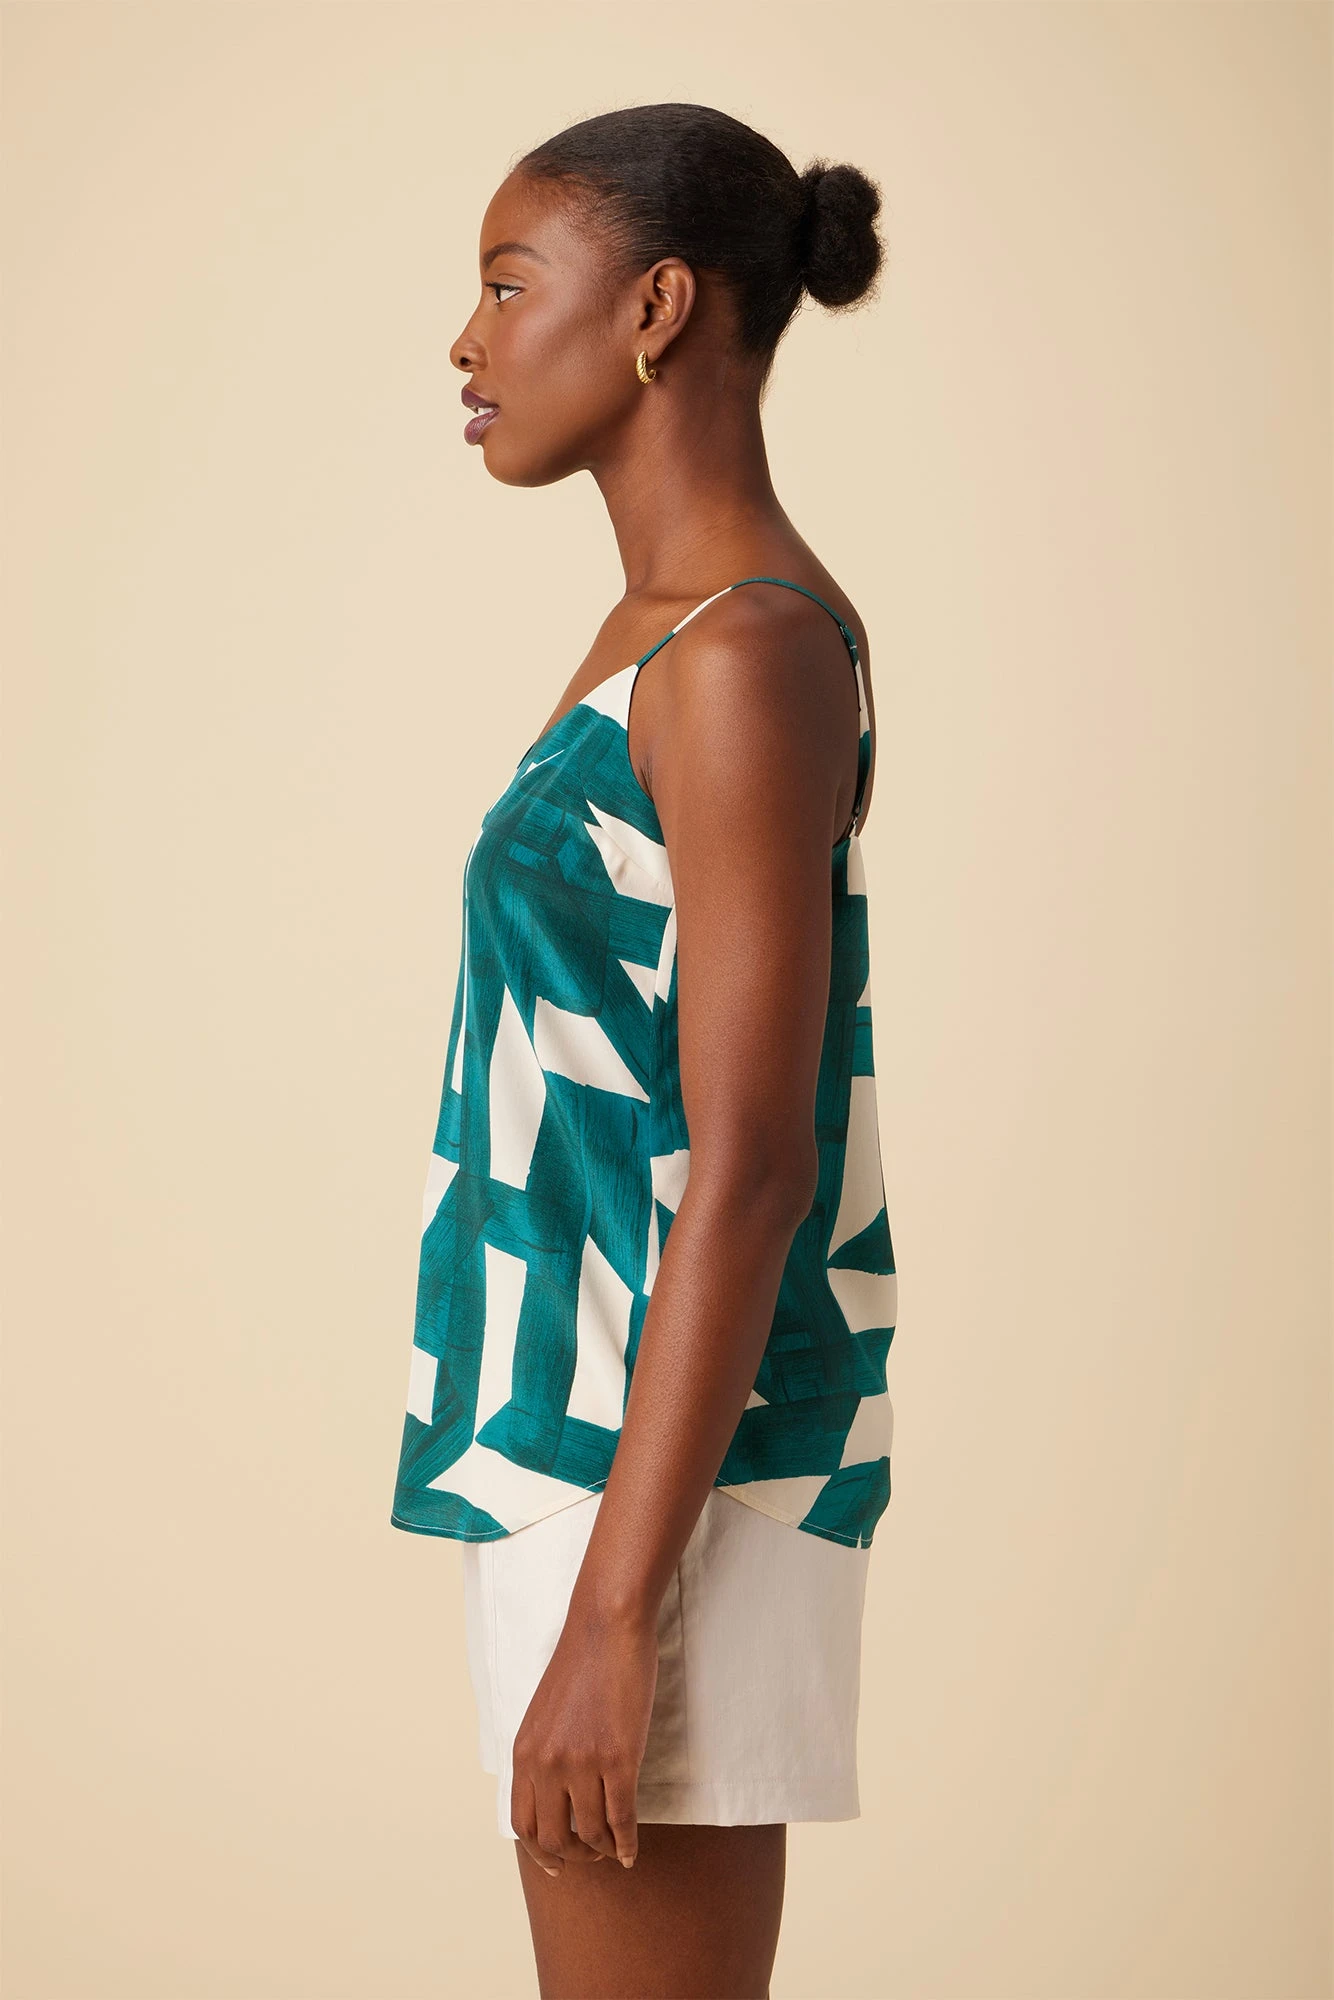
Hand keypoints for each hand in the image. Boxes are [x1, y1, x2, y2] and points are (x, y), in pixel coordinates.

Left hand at [509, 1601, 658, 1876]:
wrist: (608, 1627)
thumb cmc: (582, 1663)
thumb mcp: (545, 1713)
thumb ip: (542, 1753)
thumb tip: (551, 1794)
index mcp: (525, 1752)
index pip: (522, 1823)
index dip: (540, 1851)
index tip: (556, 1863)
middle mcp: (548, 1764)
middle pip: (553, 1838)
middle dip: (573, 1857)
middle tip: (591, 1855)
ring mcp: (583, 1763)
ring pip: (590, 1834)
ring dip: (603, 1851)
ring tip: (614, 1849)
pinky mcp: (619, 1758)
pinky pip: (621, 1819)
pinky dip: (627, 1842)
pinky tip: (632, 1849)